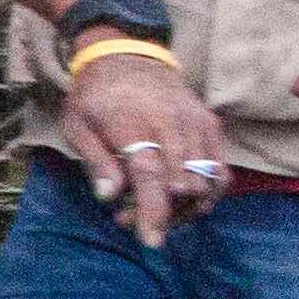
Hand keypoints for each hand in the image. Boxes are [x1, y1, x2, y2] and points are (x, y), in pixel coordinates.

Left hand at [57, 41, 232, 248]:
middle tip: (127, 218)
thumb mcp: (78, 126)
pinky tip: (183, 203)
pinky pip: (220, 169)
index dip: (152, 211)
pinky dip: (207, 193)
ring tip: (153, 211)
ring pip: (206, 181)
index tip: (151, 241)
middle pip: (182, 184)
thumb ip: (96, 161)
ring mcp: (196, 124)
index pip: (151, 176)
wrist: (127, 57)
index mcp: (133, 125)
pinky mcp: (210, 125)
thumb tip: (109, 197)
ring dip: (184, 209)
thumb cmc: (96, 98)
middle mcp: (171, 124)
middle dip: (161, 214)